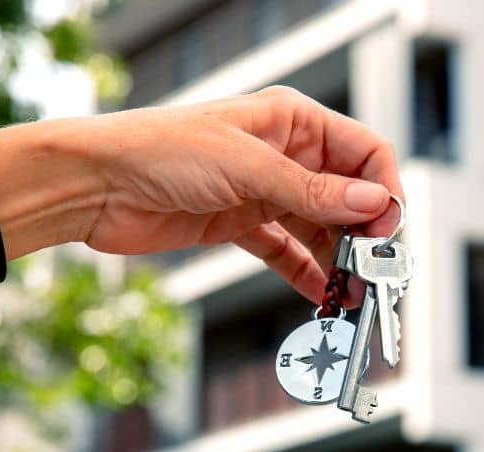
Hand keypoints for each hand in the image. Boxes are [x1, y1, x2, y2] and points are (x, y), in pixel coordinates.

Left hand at [50, 86, 403, 303]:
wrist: (97, 184)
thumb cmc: (161, 150)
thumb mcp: (246, 167)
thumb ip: (311, 191)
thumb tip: (372, 204)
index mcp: (291, 121)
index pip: (364, 151)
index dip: (384, 190)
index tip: (386, 232)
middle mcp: (283, 153)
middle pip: (346, 194)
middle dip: (365, 234)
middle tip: (375, 274)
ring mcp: (262, 190)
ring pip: (319, 227)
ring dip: (339, 261)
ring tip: (352, 296)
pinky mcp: (239, 223)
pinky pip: (286, 250)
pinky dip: (306, 273)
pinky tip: (321, 297)